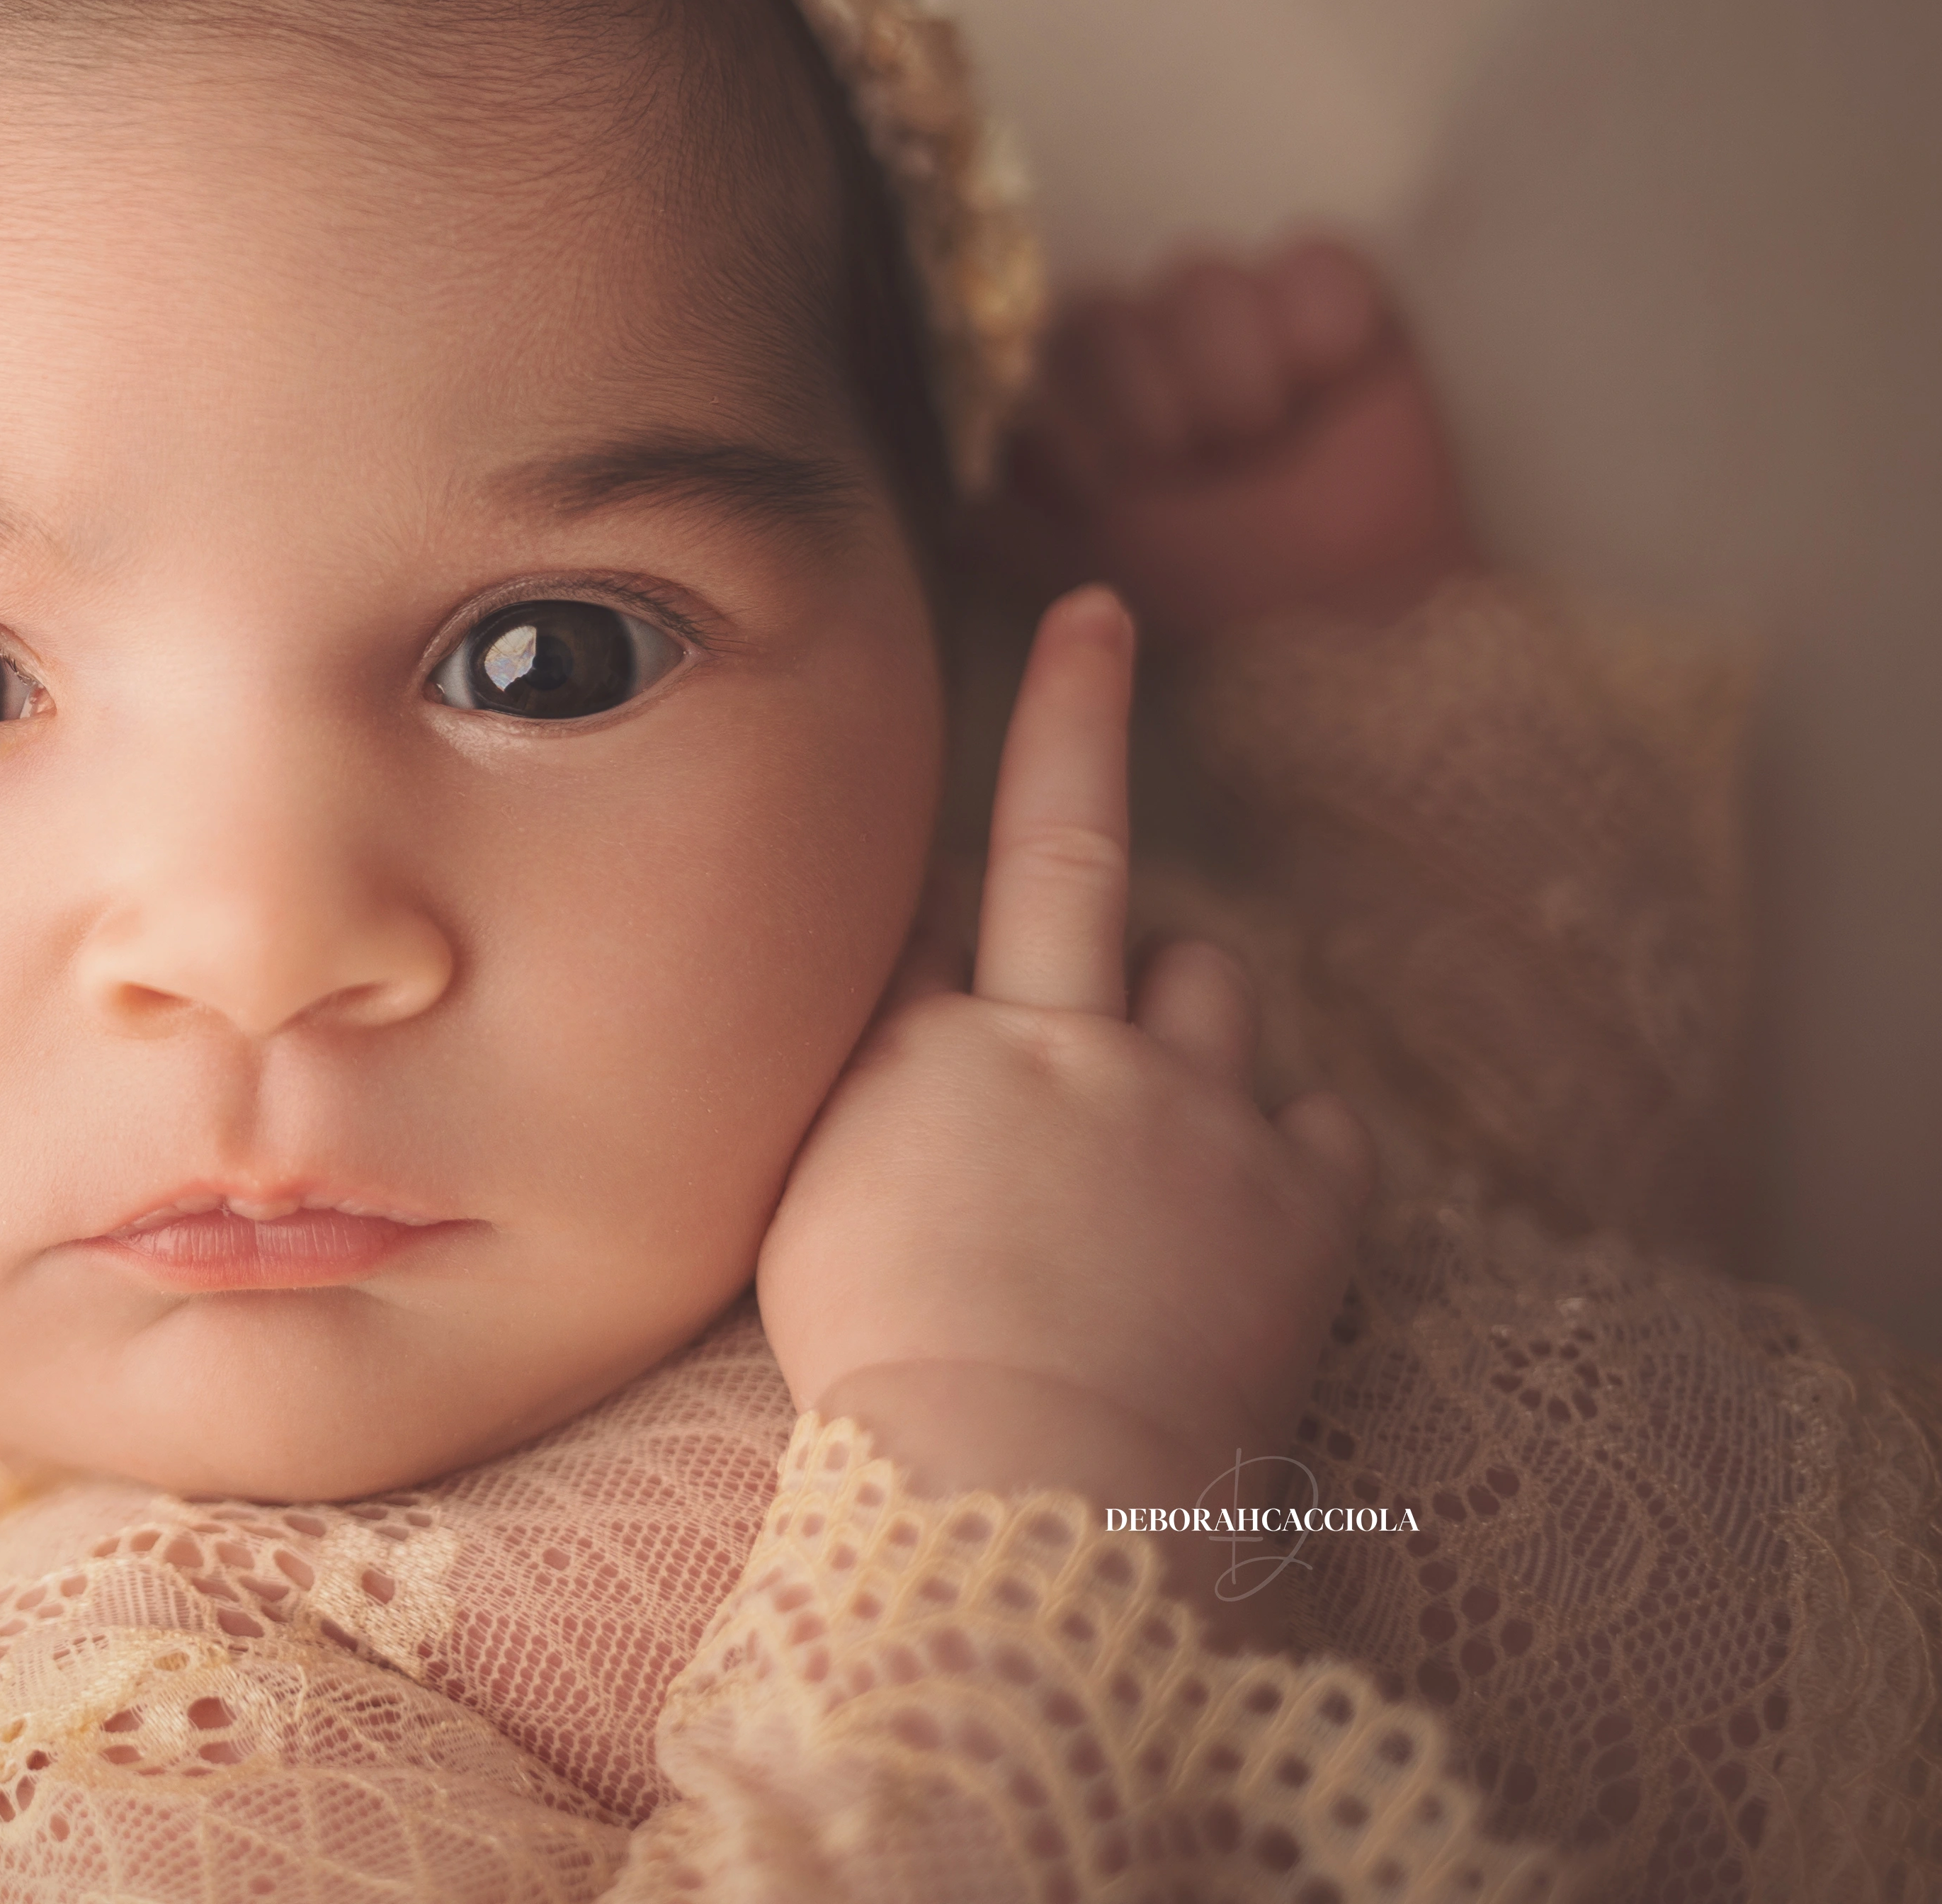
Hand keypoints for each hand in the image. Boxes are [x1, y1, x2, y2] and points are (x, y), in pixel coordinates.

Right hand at [756, 586, 1374, 1530]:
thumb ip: (847, 1100)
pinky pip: (1318, 1120)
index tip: (928, 858)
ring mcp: (1192, 1113)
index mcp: (919, 1053)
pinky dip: (1286, 1139)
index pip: (923, 909)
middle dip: (1076, 714)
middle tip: (1094, 620)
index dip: (922, 883)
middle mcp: (1059, 1046)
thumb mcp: (798, 1219)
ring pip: (1214, 983)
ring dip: (1188, 1009)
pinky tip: (1248, 1186)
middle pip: (1068, 846)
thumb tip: (878, 1024)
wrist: (1024, 1496)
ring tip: (1158, 1091)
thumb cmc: (883, 1385)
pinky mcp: (1301, 1199)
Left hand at [987, 236, 1475, 642]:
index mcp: (1070, 391)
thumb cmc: (1223, 596)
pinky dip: (1325, 337)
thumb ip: (1004, 514)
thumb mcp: (1090, 565)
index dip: (1073, 419)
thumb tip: (946, 484)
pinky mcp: (1329, 290)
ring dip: (1238, 387)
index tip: (1114, 484)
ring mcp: (1230, 308)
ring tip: (1270, 445)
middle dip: (1155, 413)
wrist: (1363, 616)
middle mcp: (1140, 337)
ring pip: (1199, 283)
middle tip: (1205, 472)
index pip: (1028, 346)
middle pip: (1102, 312)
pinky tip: (1333, 393)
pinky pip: (1311, 269)